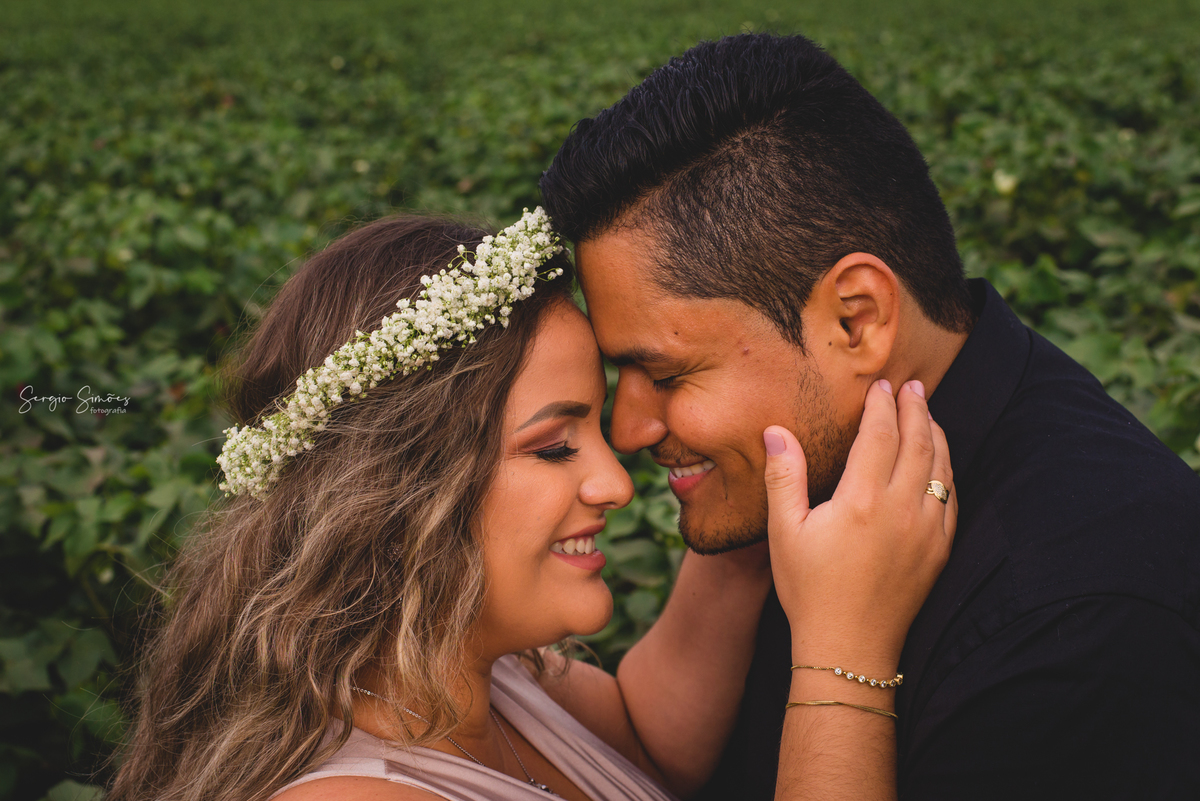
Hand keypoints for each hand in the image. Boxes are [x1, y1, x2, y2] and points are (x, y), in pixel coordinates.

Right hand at [763, 379, 956, 671]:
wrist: (849, 647)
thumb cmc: (808, 590)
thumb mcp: (783, 532)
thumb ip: (784, 477)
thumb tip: (776, 431)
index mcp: (861, 500)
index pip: (879, 435)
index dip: (882, 405)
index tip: (881, 385)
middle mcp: (901, 509)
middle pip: (917, 442)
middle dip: (916, 409)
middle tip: (914, 386)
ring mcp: (926, 531)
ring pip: (940, 467)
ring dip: (936, 434)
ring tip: (928, 414)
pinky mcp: (939, 551)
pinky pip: (951, 498)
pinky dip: (946, 471)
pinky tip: (938, 463)